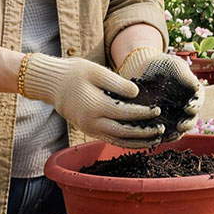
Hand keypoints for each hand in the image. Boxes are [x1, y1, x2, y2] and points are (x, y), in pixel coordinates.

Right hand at [20, 55, 162, 147]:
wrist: (51, 83)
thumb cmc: (75, 73)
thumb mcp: (96, 71)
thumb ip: (117, 83)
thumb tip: (137, 93)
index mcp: (94, 106)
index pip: (125, 113)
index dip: (143, 113)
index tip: (158, 110)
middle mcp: (91, 122)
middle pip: (123, 133)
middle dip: (144, 133)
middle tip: (162, 130)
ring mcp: (89, 128)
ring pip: (116, 141)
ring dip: (136, 142)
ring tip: (155, 140)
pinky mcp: (88, 130)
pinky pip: (109, 139)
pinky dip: (125, 142)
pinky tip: (139, 141)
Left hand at [118, 48, 203, 141]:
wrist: (141, 67)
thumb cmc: (162, 64)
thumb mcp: (176, 66)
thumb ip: (187, 76)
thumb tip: (196, 90)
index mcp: (192, 94)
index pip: (198, 103)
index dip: (195, 107)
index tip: (189, 108)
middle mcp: (184, 107)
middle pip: (190, 120)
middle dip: (187, 125)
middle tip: (180, 125)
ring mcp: (171, 116)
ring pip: (177, 130)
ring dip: (176, 134)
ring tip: (170, 135)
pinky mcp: (157, 122)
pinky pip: (161, 133)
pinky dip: (161, 137)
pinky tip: (157, 137)